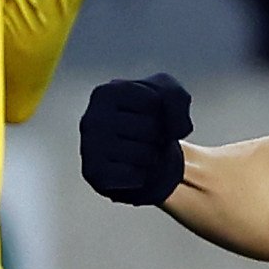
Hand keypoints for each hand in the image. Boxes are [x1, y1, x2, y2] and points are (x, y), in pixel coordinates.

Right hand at [81, 73, 192, 204]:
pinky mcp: (94, 175)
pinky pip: (136, 176)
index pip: (154, 101)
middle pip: (151, 128)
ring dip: (150, 156)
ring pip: (146, 154)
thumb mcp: (166, 95)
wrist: (134, 159)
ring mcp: (89, 148)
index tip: (148, 115)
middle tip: (143, 138)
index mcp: (105, 92)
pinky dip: (140, 176)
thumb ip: (176, 96)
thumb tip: (178, 129)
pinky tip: (127, 169)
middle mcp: (91, 118)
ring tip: (136, 152)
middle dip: (157, 135)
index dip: (161, 111)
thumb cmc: (147, 119)